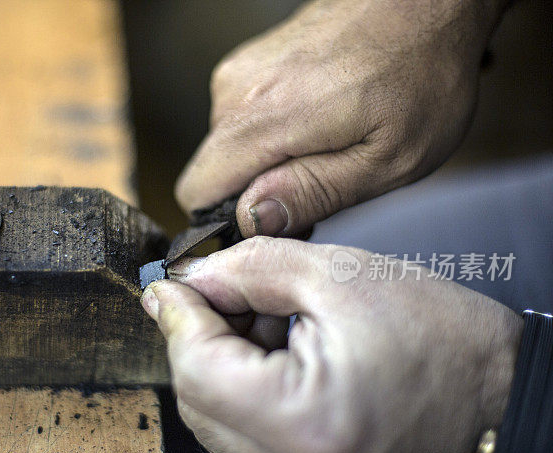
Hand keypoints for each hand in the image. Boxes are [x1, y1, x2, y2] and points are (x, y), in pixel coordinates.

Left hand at [141, 237, 521, 452]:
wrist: (497, 390)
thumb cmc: (435, 332)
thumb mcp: (335, 276)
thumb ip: (247, 271)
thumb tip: (189, 282)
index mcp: (306, 424)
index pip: (197, 368)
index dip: (176, 317)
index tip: (167, 284)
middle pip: (197, 399)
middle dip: (197, 339)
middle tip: (221, 293)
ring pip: (214, 422)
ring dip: (219, 365)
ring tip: (263, 323)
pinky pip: (242, 440)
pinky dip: (241, 393)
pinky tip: (272, 357)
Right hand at [176, 0, 506, 236]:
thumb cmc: (425, 72)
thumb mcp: (389, 157)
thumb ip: (315, 191)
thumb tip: (252, 219)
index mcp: (265, 118)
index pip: (196, 192)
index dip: (230, 223)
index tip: (281, 221)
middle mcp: (237, 91)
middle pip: (214, 174)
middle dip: (257, 194)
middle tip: (323, 182)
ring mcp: (242, 70)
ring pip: (229, 149)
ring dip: (270, 162)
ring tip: (331, 145)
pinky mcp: (253, 60)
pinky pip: (243, 119)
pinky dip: (275, 133)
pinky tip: (324, 118)